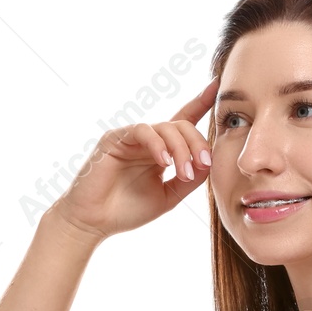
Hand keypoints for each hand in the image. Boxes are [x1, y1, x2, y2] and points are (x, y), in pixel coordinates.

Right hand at [49, 74, 218, 242]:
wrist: (93, 223)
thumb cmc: (126, 211)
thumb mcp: (168, 197)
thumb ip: (188, 180)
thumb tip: (207, 162)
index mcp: (160, 151)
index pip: (184, 122)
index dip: (201, 103)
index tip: (218, 87)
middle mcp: (147, 140)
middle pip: (181, 126)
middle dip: (197, 144)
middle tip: (204, 166)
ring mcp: (131, 137)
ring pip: (166, 127)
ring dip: (181, 149)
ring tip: (185, 173)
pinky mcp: (115, 138)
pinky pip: (143, 131)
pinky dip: (158, 145)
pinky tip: (165, 163)